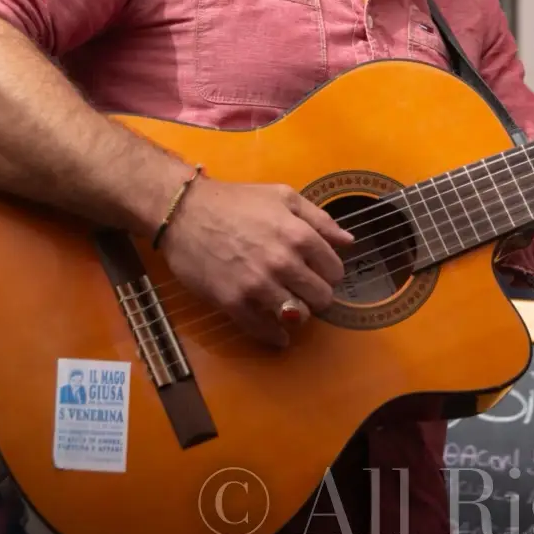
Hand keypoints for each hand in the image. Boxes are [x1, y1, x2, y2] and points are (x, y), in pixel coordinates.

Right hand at [157, 178, 354, 346]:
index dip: (329, 273)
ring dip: (297, 314)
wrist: (185, 212)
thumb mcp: (283, 196)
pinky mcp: (234, 302)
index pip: (335, 270)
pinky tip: (278, 335)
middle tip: (304, 290)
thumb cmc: (236, 201)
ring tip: (289, 306)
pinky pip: (265, 331)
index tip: (319, 273)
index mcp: (299, 235)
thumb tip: (348, 241)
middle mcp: (282, 262)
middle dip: (317, 295)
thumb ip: (319, 219)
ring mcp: (258, 285)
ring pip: (298, 316)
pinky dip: (276, 337)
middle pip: (322, 297)